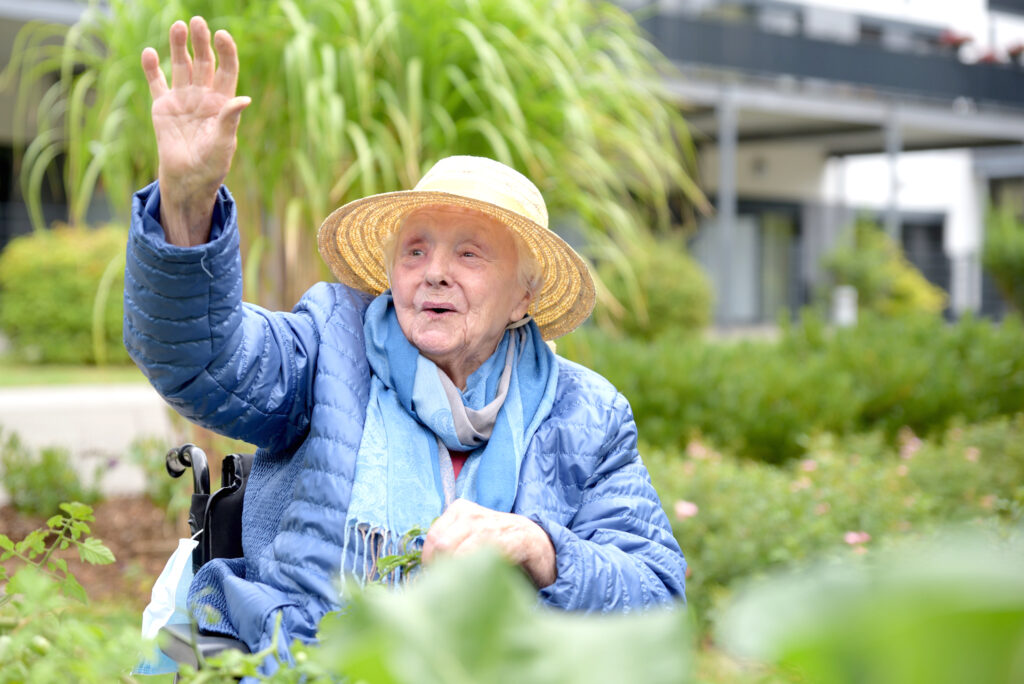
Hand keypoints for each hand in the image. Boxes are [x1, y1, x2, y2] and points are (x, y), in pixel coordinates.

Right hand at [141, 16, 249, 245]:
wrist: (188, 179)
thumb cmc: (212, 165)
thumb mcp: (224, 144)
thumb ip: (230, 120)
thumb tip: (244, 100)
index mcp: (222, 102)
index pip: (226, 70)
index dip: (226, 52)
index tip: (222, 36)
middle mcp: (203, 96)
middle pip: (203, 62)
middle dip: (201, 42)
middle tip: (198, 22)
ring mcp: (182, 99)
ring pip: (181, 66)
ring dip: (179, 47)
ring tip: (178, 27)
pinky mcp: (162, 106)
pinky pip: (157, 82)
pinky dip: (152, 68)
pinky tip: (149, 53)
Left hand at [422, 499, 556, 587]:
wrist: (537, 543)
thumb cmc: (497, 545)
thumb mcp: (468, 539)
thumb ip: (448, 548)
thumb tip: (420, 575)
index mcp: (459, 510)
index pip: (432, 537)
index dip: (429, 563)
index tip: (434, 582)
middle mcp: (473, 514)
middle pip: (441, 544)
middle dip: (440, 570)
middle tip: (447, 590)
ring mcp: (492, 525)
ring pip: (457, 551)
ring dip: (457, 575)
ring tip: (461, 591)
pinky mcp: (510, 539)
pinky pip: (483, 556)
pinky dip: (477, 573)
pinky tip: (481, 584)